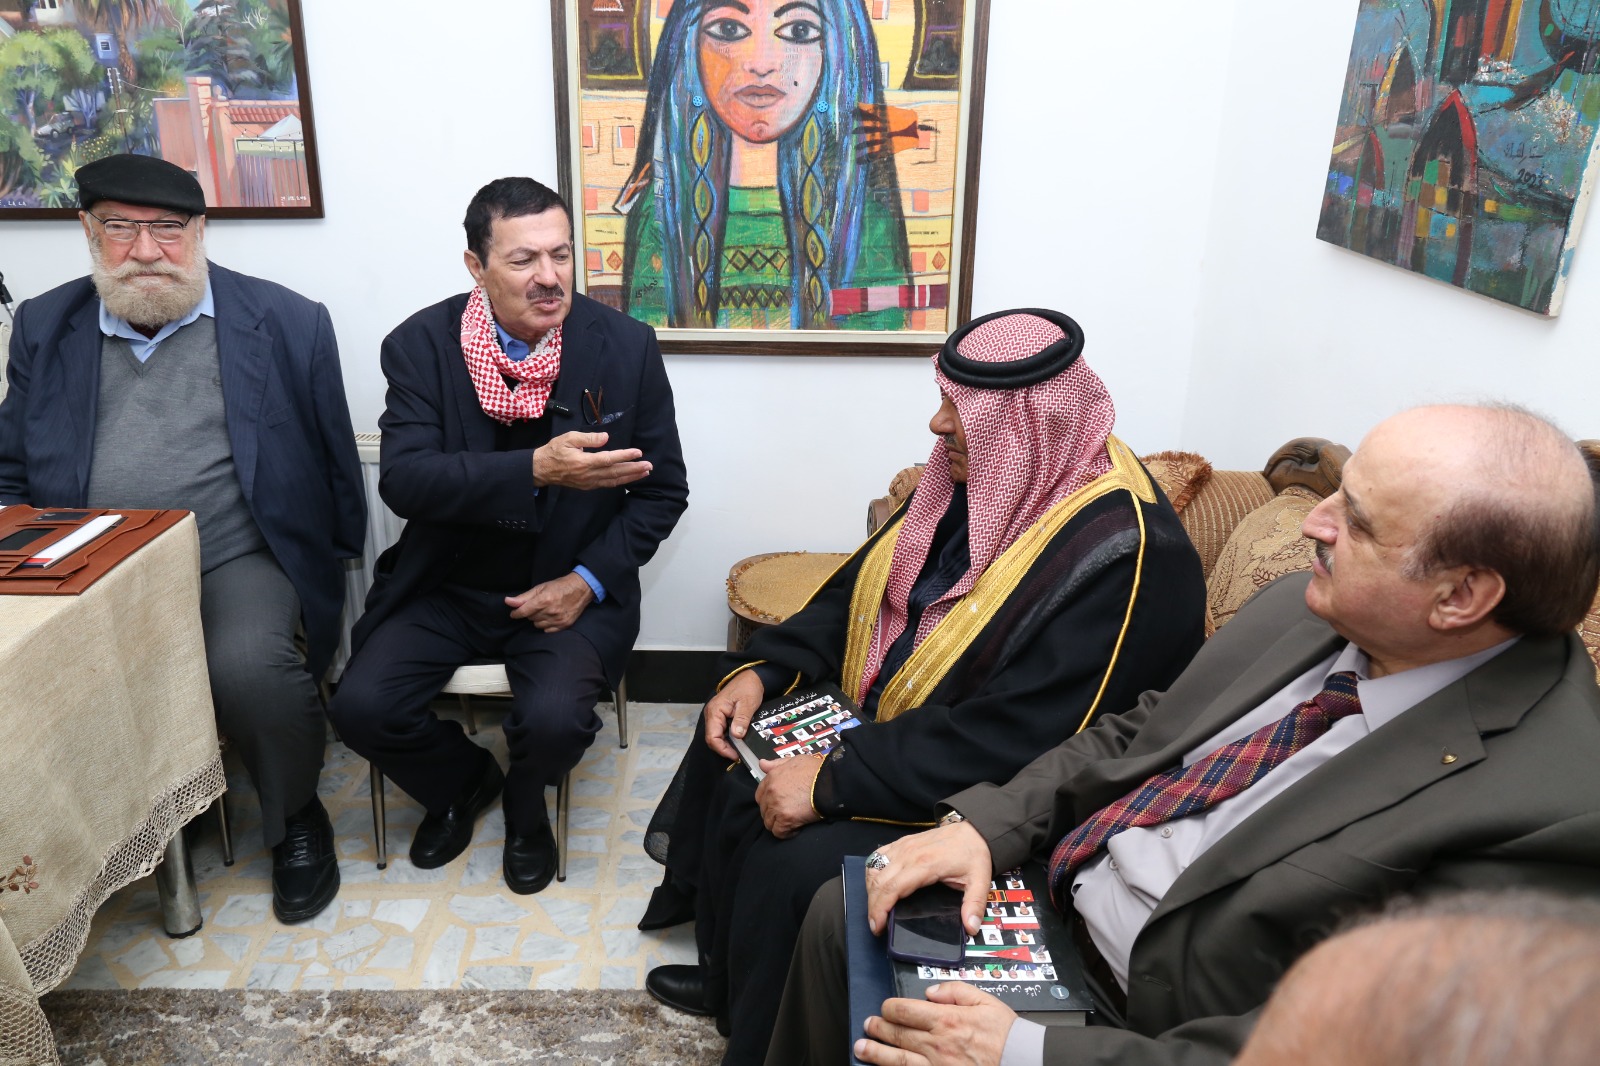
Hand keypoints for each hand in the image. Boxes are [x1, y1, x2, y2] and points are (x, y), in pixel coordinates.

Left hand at [505, 572, 593, 631]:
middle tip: (538, 605)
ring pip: (538, 625)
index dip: (516, 613)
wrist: (580, 589)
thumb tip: (508, 602)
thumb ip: (523, 597)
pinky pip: (547, 630)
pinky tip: (551, 616)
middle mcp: (551, 611)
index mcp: (544, 600)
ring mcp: (558, 619)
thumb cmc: (559, 586)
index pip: (523, 612)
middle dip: (531, 612)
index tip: (514, 613)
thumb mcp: (540, 588)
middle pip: (530, 618)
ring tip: (546, 610)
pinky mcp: (564, 625)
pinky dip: (547, 624)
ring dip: (538, 619)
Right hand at [533, 431, 651, 489]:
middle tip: (649, 465)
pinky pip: (607, 484)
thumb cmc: (554, 451)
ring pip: (614, 481)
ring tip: (645, 472)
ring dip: (631, 477)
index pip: (609, 459)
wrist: (541, 470)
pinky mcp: (588, 486)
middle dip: (634, 469)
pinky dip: (620, 482)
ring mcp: (589, 482)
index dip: (625, 456)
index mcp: (584, 462)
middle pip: (616, 472)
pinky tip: (629, 478)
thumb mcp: (568, 438)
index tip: (638, 452)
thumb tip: (605, 437)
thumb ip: (588, 438)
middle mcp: (588, 475)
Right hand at [703, 669, 765, 760]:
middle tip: (738, 754)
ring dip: (726, 744)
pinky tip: (737, 741)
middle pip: (712, 738)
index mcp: (715, 710)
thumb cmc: (748, 687)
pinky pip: (720, 731)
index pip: (712, 736)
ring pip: (716, 736)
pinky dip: (728, 738)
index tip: (736, 755)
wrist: (750, 677)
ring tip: (739, 749)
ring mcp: (715, 715)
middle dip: (724, 749)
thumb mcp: (747, 703)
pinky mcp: (720, 716)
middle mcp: (711, 714)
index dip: (722, 749)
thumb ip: (741, 720)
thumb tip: (737, 735)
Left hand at [755, 753, 823, 837]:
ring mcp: (777, 806)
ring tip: (793, 822)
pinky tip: (797, 828)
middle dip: (774, 814)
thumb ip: (777, 764)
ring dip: (780, 824)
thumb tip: (762, 764)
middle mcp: (770, 792)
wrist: (830, 782)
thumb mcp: (795, 760)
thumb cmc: (815, 770)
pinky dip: (787, 833)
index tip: (780, 805)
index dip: (769, 802)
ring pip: (770, 823)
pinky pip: (779, 833)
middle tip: (788, 814)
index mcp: (771, 778)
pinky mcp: (786, 819)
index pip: (760, 796)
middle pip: (764, 811)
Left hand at [856, 983, 1015, 1065]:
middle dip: (878, 1029)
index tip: (885, 1008)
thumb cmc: (1007, 1036)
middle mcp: (938, 1044)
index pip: (905, 1010)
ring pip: (898, 1060)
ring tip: (862, 1049)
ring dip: (877, 1054)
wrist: (1023, 1062)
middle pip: (897, 1034)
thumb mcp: (985, 1001)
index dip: (889, 1008)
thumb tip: (931, 992)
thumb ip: (956, 991)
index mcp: (947, 1019)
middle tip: (868, 1025)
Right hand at [865, 822, 992, 937]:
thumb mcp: (980, 881)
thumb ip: (975, 905)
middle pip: (879, 882)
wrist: (973, 831)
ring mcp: (903, 846)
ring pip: (874, 869)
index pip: (893, 888)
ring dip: (871, 891)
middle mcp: (909, 854)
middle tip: (875, 925)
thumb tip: (971, 927)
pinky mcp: (902, 843)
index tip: (878, 926)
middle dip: (872, 906)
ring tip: (876, 909)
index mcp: (926, 864)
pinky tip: (877, 886)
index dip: (880, 908)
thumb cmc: (974, 854)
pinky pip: (878, 857)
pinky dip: (873, 872)